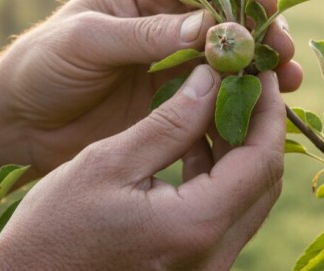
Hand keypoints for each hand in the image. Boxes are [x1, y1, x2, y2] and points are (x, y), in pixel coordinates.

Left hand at [0, 0, 302, 173]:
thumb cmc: (40, 66)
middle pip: (228, 18)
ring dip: (262, 67)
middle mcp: (164, 22)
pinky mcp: (173, 103)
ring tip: (288, 82)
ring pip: (230, 59)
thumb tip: (209, 26)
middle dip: (262, 30)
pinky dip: (243, 100)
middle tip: (285, 51)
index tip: (266, 7)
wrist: (15, 123)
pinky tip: (265, 109)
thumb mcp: (87, 41)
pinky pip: (216, 97)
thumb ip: (145, 35)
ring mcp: (172, 63)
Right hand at [0, 65, 284, 270]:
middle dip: (260, 127)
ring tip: (217, 104)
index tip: (263, 72)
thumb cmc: (54, 227)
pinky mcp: (192, 269)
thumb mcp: (109, 162)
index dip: (269, 111)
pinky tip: (193, 144)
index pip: (261, 160)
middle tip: (245, 83)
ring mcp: (206, 267)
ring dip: (239, 151)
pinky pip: (224, 216)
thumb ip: (169, 123)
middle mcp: (213, 255)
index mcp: (196, 226)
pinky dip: (219, 177)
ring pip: (247, 199)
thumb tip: (212, 80)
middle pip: (263, 181)